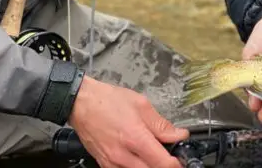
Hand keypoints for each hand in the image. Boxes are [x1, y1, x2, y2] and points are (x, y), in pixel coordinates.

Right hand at [68, 76, 188, 167]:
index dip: (176, 164)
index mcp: (135, 138)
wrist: (81, 103)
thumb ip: (161, 124)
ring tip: (151, 153)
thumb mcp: (140, 105)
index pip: (163, 163)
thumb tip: (178, 135)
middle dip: (163, 165)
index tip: (180, 159)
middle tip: (167, 155)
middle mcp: (123, 155)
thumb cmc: (108, 101)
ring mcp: (112, 163)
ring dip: (149, 165)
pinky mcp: (105, 165)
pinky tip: (137, 156)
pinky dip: (135, 166)